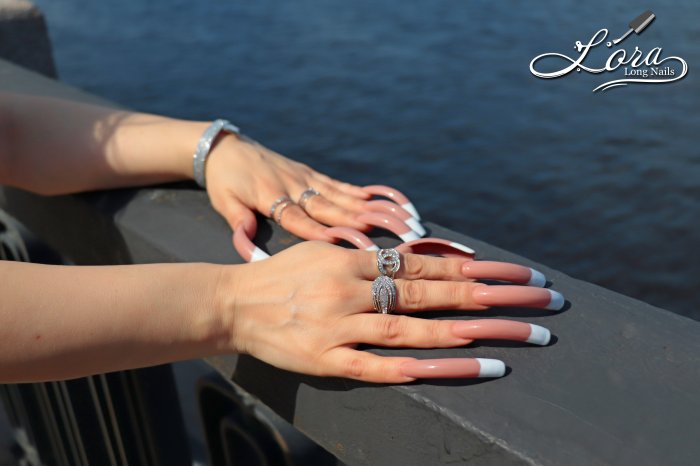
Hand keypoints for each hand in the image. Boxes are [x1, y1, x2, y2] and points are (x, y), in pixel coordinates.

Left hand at [205, 136, 370, 240]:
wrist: (226, 147)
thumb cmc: (224, 181)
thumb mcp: (224, 202)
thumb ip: (239, 223)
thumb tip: (249, 249)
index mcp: (270, 197)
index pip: (296, 218)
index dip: (315, 231)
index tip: (336, 242)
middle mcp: (293, 186)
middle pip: (327, 207)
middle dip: (354, 220)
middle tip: (380, 230)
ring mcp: (305, 178)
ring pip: (338, 195)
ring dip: (365, 207)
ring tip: (389, 216)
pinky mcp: (310, 173)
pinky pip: (337, 184)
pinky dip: (357, 193)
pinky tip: (377, 200)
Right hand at [220, 242, 562, 382]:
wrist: (231, 303)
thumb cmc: (284, 276)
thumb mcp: (328, 252)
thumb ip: (374, 258)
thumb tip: (426, 258)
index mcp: (355, 260)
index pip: (429, 263)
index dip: (478, 268)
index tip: (520, 273)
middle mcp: (354, 289)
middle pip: (435, 292)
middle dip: (494, 296)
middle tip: (542, 301)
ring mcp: (342, 327)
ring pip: (417, 328)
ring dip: (474, 331)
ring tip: (522, 336)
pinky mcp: (329, 361)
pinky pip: (385, 367)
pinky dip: (430, 368)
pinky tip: (471, 369)